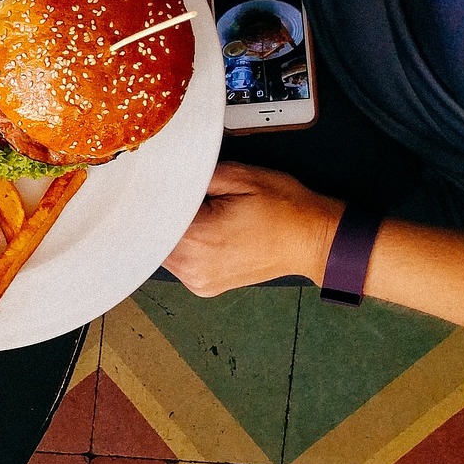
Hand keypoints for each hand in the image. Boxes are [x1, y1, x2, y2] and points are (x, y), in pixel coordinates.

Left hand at [163, 161, 342, 295]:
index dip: (151, 202)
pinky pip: (179, 264)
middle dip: (163, 217)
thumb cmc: (285, 209)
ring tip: (200, 217)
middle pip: (153, 238)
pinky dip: (184, 248)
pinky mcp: (203, 287)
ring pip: (163, 253)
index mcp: (198, 239)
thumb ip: (197, 176)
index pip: (150, 220)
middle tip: (181, 199)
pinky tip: (204, 234)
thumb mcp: (241, 176)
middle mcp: (193, 267)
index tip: (153, 190)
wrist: (314, 239)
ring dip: (172, 234)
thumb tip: (170, 179)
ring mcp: (197, 281)